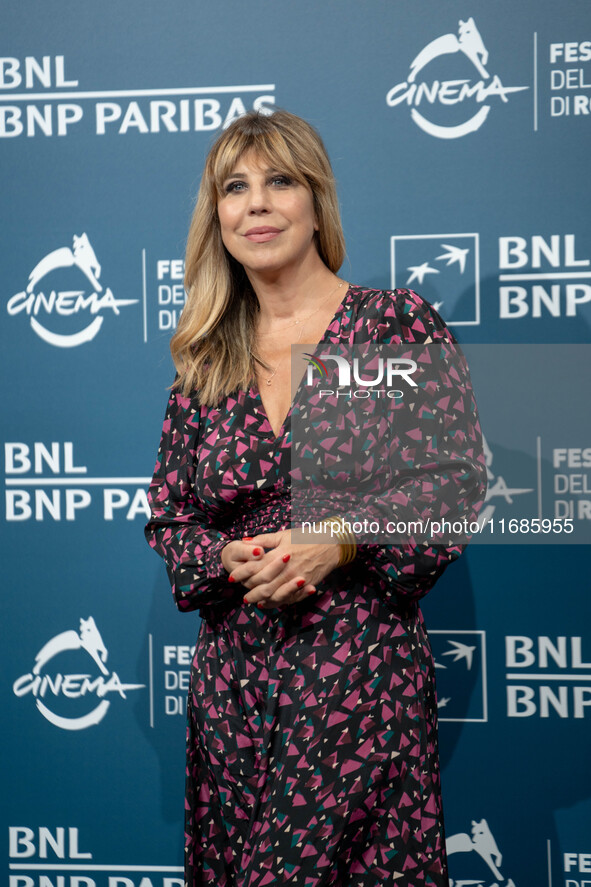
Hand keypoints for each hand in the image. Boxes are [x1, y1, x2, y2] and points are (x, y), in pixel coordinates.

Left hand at [222, 529, 340, 608]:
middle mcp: (286, 568)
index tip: (232, 577)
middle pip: (262, 584)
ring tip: (250, 600)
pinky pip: (288, 599)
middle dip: (248, 590)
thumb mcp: (284, 535)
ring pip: (273, 594)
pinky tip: (267, 603)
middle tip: (240, 593)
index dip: (241, 573)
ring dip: (259, 599)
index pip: (255, 567)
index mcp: (279, 554)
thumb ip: (264, 540)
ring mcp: (296, 579)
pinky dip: (276, 602)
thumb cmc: (306, 537)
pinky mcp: (305, 586)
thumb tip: (245, 541)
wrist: (330, 545)